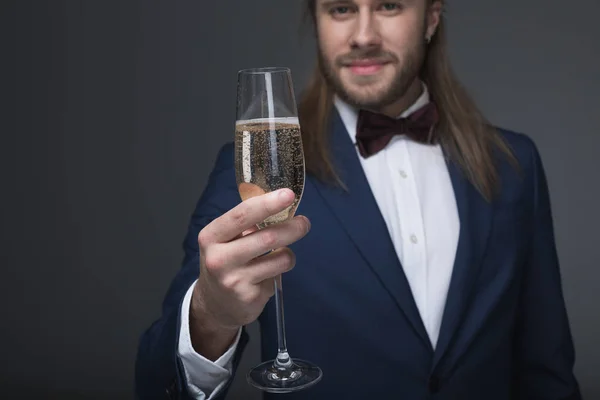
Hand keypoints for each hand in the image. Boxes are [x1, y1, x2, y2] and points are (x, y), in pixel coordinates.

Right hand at [189, 189, 310, 358]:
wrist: (214, 305)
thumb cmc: (225, 262)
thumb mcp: (225, 240)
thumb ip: (247, 222)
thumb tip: (281, 203)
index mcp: (211, 236)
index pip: (242, 215)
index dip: (267, 203)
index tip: (288, 194)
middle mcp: (219, 258)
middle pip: (268, 237)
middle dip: (293, 228)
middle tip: (304, 223)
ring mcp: (234, 280)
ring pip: (280, 258)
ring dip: (288, 254)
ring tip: (281, 255)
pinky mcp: (249, 297)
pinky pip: (278, 277)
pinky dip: (278, 272)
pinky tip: (266, 275)